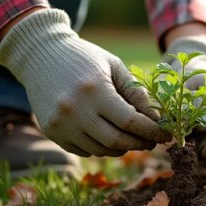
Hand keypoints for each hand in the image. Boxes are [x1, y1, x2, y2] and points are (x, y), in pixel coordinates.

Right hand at [0, 9, 170, 156]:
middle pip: (117, 141)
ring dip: (122, 148)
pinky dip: (101, 148)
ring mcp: (61, 124)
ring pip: (101, 150)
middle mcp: (75, 110)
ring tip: (132, 139)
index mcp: (95, 90)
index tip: (165, 134)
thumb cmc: (85, 58)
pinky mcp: (52, 132)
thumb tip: (156, 120)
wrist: (41, 55)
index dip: (151, 131)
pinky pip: (84, 150)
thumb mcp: (114, 66)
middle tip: (152, 141)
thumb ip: (136, 92)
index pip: (130, 121)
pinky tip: (110, 136)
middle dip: (139, 143)